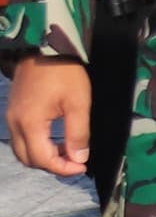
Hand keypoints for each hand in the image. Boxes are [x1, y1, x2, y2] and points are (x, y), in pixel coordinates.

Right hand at [9, 58, 90, 179]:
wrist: (43, 48)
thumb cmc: (64, 72)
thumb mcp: (79, 102)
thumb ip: (77, 133)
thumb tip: (78, 159)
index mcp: (29, 123)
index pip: (42, 159)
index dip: (63, 168)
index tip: (82, 167)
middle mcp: (15, 124)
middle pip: (28, 159)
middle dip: (52, 165)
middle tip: (75, 162)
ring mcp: (11, 118)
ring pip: (22, 151)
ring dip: (43, 157)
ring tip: (67, 152)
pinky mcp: (13, 112)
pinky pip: (21, 139)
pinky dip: (36, 146)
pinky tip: (55, 141)